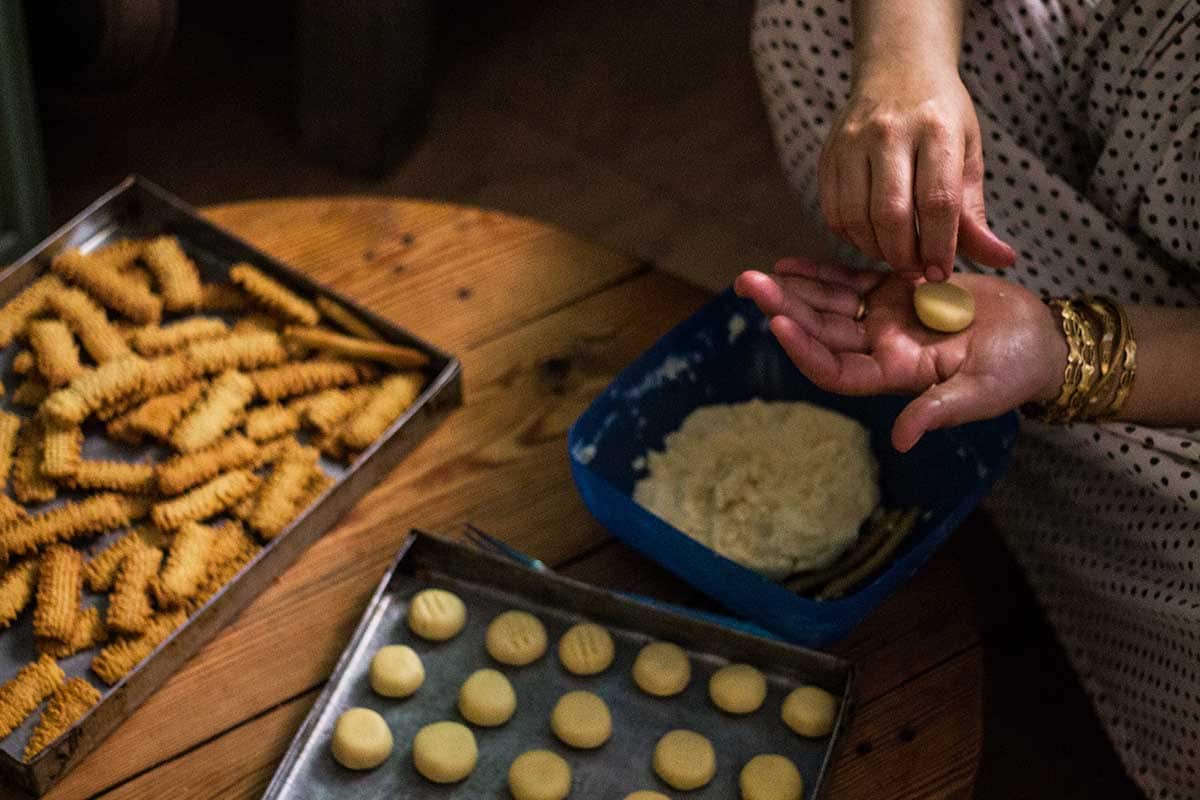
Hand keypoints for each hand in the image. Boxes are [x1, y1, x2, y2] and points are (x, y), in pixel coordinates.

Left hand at [734, 259, 1066, 450]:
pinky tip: (790, 265)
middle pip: (821, 333)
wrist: (1038, 338)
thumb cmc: (1016, 370)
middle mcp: (880, 350)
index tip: (778, 325)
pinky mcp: (896, 292)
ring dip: (792, 291)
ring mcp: (885, 321)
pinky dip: (821, 274)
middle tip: (747, 285)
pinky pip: (850, 284)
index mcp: (895, 376)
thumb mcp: (982, 392)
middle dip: (783, 310)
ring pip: (828, 306)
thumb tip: (902, 440)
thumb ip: (940, 410)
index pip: (837, 370)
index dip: (806, 350)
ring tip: (755, 274)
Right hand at [820, 69, 1014, 281]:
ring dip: (875, 250)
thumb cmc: (940, 117)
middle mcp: (890, 132)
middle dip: (904, 256)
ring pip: (856, 217)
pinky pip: (833, 211)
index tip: (941, 273)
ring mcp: (853, 141)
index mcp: (937, 129)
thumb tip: (1002, 260)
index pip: (937, 202)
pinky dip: (851, 236)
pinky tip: (870, 238)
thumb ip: (975, 213)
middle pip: (892, 213)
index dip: (939, 246)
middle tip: (915, 273)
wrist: (898, 70)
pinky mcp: (828, 154)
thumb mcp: (968, 155)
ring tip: (894, 256)